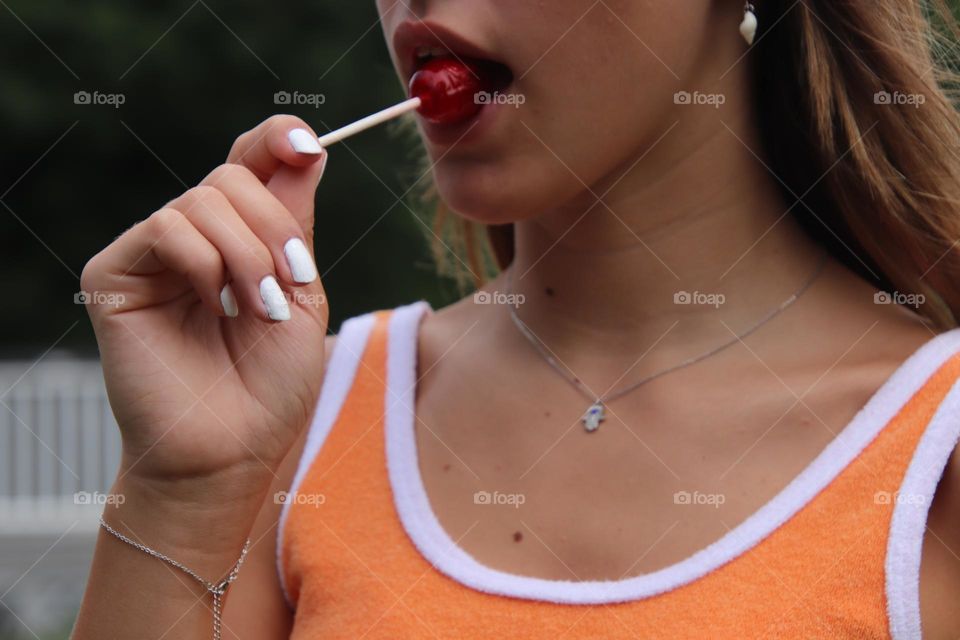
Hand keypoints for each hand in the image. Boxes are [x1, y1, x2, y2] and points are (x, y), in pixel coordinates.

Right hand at [82, 115, 329, 503]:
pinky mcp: (116, 273)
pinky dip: (205, 261)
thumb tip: (306, 147)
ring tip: (254, 311)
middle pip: (233, 177)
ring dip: (246, 255)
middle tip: (283, 288)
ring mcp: (154, 255)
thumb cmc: (270, 387)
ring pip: (204, 198)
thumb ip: (296, 222)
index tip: (306, 145)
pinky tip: (214, 305)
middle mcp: (195, 239)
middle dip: (274, 229)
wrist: (230, 451)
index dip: (275, 139)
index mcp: (240, 240)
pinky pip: (167, 226)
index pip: (249, 163)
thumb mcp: (302, 295)